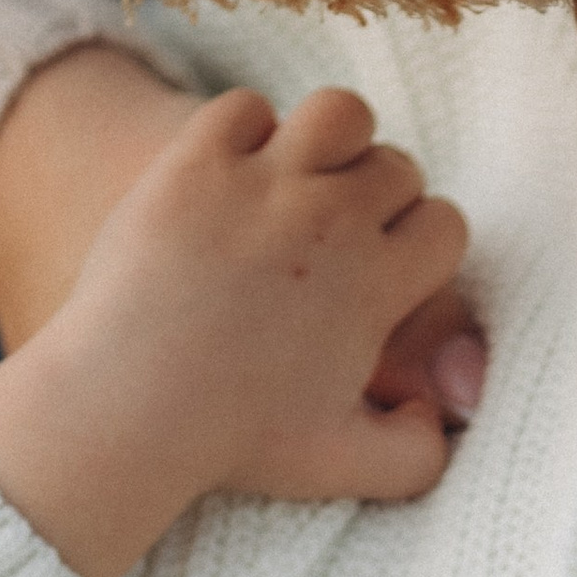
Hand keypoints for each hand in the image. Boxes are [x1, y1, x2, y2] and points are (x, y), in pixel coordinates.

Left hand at [0, 43, 489, 427]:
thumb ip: (418, 454)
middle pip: (396, 166)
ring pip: (338, 114)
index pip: (445, 225)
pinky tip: (239, 174)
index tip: (398, 270)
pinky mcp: (196, 160)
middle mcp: (329, 218)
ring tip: (311, 177)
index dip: (428, 247)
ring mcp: (261, 180)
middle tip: (349, 235)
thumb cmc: (236, 442)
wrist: (130, 406)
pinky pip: (247, 108)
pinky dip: (249, 132)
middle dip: (385, 198)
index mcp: (375, 284)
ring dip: (336, 141)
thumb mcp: (345, 468)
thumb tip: (440, 417)